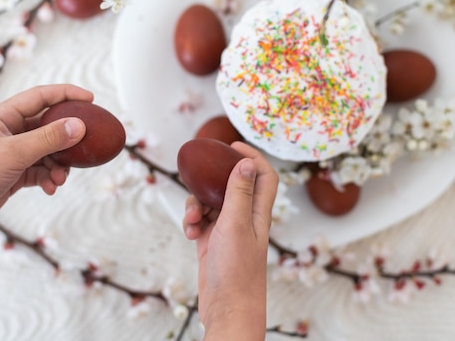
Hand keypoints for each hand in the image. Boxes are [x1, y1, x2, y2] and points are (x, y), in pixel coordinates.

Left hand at [0, 84, 92, 234]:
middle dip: (66, 140)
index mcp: (4, 115)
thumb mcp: (16, 153)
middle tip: (85, 146)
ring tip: (61, 178)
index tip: (91, 100)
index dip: (67, 95)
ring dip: (58, 164)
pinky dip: (49, 177)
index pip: (42, 97)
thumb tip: (79, 125)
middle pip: (48, 126)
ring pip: (48, 151)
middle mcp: (9, 130)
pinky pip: (41, 169)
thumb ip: (49, 138)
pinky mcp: (15, 171)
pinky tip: (50, 188)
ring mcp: (12, 151)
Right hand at [182, 141, 278, 340]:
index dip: (252, 157)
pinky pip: (201, 221)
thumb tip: (246, 163)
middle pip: (233, 185)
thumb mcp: (235, 225)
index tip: (232, 145)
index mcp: (258, 212)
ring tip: (193, 220)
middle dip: (214, 179)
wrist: (228, 309)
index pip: (264, 176)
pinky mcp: (213, 242)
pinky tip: (190, 234)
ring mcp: (228, 230)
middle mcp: (245, 218)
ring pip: (212, 202)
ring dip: (197, 204)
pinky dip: (193, 222)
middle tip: (201, 173)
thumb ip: (239, 193)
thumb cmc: (237, 271)